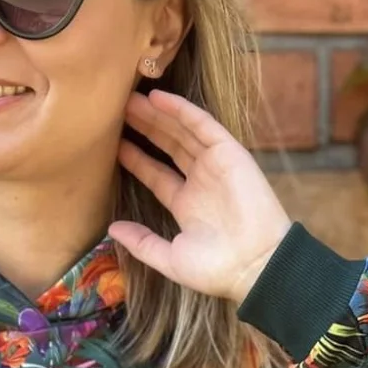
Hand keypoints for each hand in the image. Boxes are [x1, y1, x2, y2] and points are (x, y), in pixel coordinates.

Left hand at [113, 89, 291, 304]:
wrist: (255, 265)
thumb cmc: (216, 269)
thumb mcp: (170, 259)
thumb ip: (141, 243)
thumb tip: (112, 229)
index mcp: (187, 205)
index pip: (156, 175)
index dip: (136, 158)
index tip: (113, 145)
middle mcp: (201, 182)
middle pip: (168, 147)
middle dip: (145, 128)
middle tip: (118, 110)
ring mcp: (216, 166)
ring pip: (182, 132)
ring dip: (158, 115)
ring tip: (129, 99)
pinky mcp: (230, 153)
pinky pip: (203, 125)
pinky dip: (182, 110)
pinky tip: (158, 98)